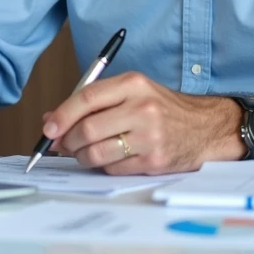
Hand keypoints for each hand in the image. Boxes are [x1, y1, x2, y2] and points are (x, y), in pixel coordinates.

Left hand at [42, 71, 244, 174]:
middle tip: (63, 145)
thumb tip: (51, 120)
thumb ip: (92, 102)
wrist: (205, 127)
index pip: (87, 98)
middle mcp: (142, 108)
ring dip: (82, 157)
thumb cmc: (161, 108)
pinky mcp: (154, 161)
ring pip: (96, 153)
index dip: (62, 115)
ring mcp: (150, 136)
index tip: (48, 128)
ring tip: (85, 153)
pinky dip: (103, 166)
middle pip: (88, 129)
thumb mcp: (131, 93)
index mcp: (134, 84)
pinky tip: (109, 159)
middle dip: (68, 141)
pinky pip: (113, 169)